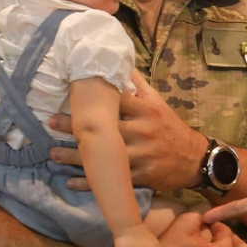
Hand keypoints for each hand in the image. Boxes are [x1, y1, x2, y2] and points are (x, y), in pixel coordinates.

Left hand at [51, 71, 207, 190]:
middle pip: (106, 129)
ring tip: (53, 154)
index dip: (93, 98)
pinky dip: (91, 182)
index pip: (116, 101)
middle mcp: (143, 132)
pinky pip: (113, 179)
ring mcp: (142, 155)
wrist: (195, 160)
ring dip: (77, 157)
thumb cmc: (171, 128)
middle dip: (77, 126)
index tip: (69, 94)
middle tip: (50, 122)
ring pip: (106, 156)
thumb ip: (138, 86)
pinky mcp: (142, 176)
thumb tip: (121, 63)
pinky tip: (72, 182)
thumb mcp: (159, 103)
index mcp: (146, 111)